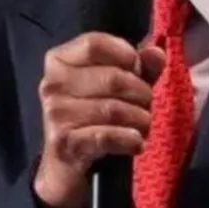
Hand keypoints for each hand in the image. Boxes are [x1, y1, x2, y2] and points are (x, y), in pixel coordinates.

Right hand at [33, 32, 164, 207]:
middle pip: (113, 77)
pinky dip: (130, 140)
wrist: (65, 164)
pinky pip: (109, 136)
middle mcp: (52, 84)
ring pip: (115, 109)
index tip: (137, 70)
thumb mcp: (116, 86)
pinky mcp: (65, 142)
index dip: (126, 54)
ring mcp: (56, 114)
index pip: (95, 43)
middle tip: (145, 105)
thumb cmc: (93, 115)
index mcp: (59, 61)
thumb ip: (139, 66)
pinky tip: (135, 143)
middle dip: (141, 93)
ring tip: (142, 126)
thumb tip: (156, 53)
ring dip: (140, 119)